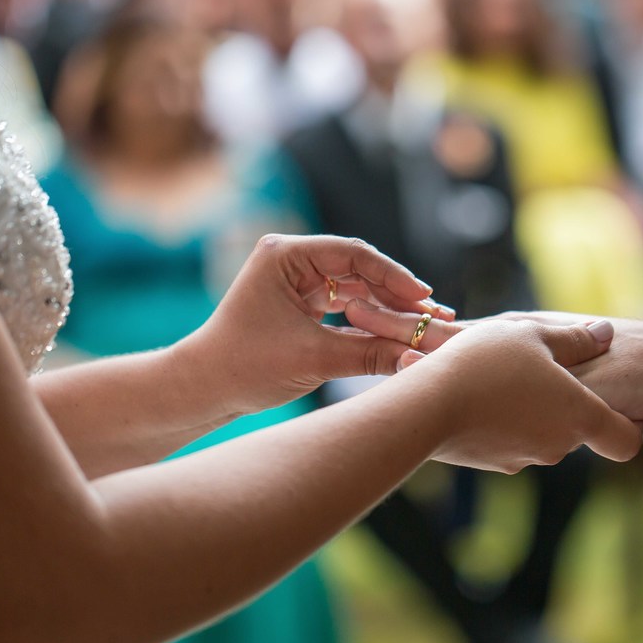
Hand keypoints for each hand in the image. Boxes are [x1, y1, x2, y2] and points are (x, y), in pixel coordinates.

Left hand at [177, 234, 450, 415]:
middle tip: (437, 314)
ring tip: (426, 325)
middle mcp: (291, 259)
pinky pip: (345, 305)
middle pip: (360, 270)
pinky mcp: (301, 301)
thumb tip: (422, 360)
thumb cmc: (247, 367)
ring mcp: (296, 279)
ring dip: (388, 308)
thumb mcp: (316, 359)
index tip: (425, 298)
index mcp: (285, 254)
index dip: (395, 276)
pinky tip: (401, 333)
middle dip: (398, 295)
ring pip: (356, 288)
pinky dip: (370, 320)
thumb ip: (371, 354)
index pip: (354, 255)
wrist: (204, 388)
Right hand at [394, 318, 641, 471]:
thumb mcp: (532, 335)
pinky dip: (502, 419)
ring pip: (541, 431)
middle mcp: (557, 446)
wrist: (423, 407)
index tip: (627, 404)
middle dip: (566, 400)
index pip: (626, 440)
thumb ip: (575, 338)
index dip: (634, 424)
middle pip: (578, 427)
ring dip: (531, 407)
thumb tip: (605, 332)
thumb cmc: (484, 364)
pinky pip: (509, 438)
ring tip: (499, 372)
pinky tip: (477, 391)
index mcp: (578, 416)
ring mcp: (523, 459)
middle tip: (538, 365)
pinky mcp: (491, 463)